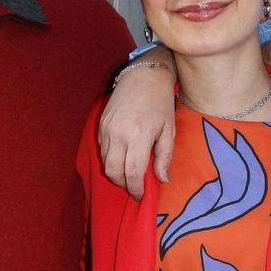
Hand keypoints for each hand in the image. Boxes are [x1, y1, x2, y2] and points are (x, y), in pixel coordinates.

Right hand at [99, 48, 176, 200]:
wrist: (144, 75)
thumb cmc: (161, 102)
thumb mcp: (169, 130)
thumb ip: (164, 157)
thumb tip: (162, 180)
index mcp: (139, 136)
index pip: (132, 173)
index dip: (136, 189)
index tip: (141, 195)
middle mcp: (118, 134)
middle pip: (114, 172)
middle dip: (123, 184)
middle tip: (134, 187)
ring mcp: (106, 129)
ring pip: (105, 162)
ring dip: (116, 173)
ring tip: (129, 173)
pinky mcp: (100, 124)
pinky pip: (102, 149)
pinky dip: (111, 158)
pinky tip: (122, 156)